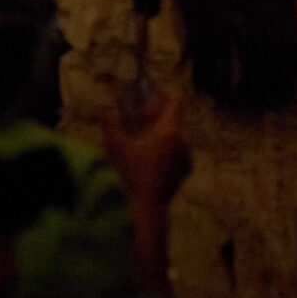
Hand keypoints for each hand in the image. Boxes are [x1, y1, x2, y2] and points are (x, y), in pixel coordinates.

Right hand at [102, 84, 189, 207]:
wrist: (147, 206)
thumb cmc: (132, 174)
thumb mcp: (116, 146)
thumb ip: (111, 123)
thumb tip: (110, 110)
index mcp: (169, 130)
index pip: (176, 100)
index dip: (165, 91)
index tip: (153, 92)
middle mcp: (182, 140)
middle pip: (172, 117)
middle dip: (154, 115)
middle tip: (137, 119)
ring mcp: (186, 155)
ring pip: (174, 134)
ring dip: (159, 131)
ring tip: (142, 139)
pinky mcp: (185, 168)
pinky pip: (176, 149)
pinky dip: (165, 147)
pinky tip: (150, 156)